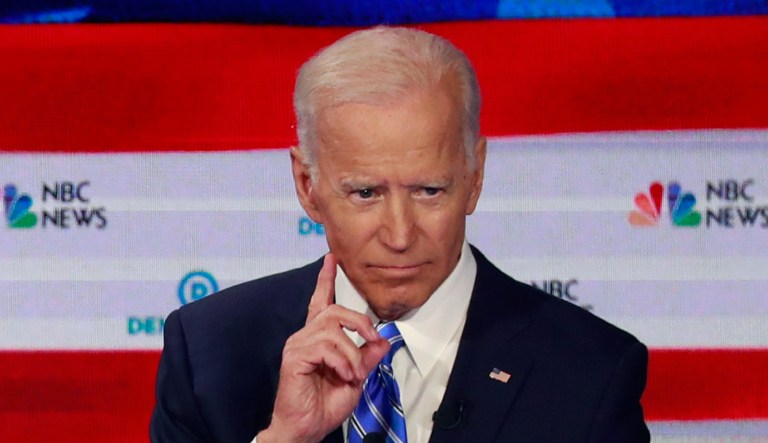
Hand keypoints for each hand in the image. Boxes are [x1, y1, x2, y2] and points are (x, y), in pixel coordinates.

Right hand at [258, 254, 389, 442]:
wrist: (305, 429)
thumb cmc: (323, 406)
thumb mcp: (355, 378)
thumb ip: (367, 358)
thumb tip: (383, 341)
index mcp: (318, 339)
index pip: (321, 301)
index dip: (326, 279)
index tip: (332, 259)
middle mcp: (305, 337)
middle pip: (334, 310)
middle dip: (359, 323)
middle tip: (372, 340)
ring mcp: (298, 345)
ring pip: (333, 329)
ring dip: (351, 352)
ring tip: (352, 372)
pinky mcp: (294, 357)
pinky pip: (325, 346)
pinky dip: (341, 360)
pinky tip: (342, 374)